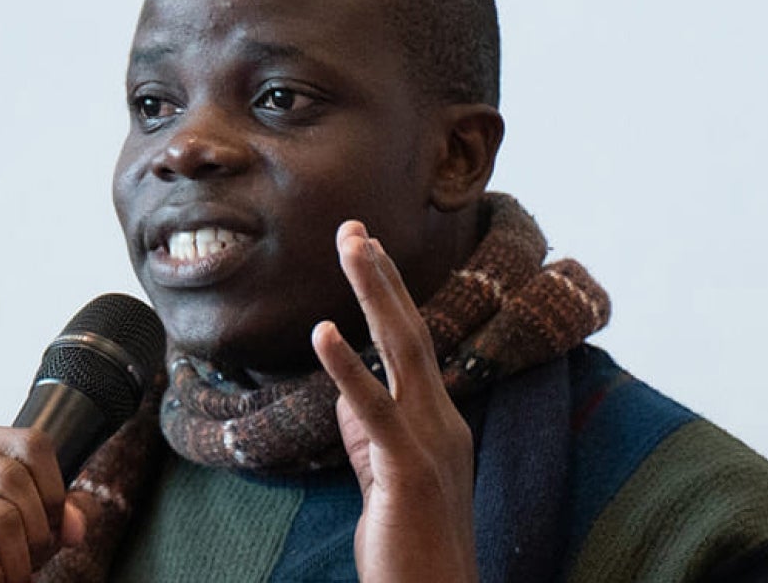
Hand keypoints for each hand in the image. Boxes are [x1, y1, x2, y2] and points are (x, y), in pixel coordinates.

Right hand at [0, 421, 86, 582]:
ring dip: (15, 561)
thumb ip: (50, 513)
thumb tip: (78, 524)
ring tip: (11, 580)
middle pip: (14, 479)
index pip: (32, 444)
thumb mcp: (7, 525)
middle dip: (36, 534)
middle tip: (29, 567)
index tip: (51, 534)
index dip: (54, 493)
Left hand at [312, 221, 477, 582]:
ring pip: (404, 350)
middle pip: (412, 329)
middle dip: (382, 275)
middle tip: (354, 227)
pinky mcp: (408, 469)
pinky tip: (324, 331)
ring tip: (352, 245)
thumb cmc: (410, 542)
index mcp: (439, 418)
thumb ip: (370, 429)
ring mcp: (431, 441)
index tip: (364, 248)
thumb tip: (347, 390)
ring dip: (376, 291)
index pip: (412, 341)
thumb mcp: (386, 474)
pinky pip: (375, 408)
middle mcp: (443, 419)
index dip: (387, 293)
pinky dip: (348, 366)